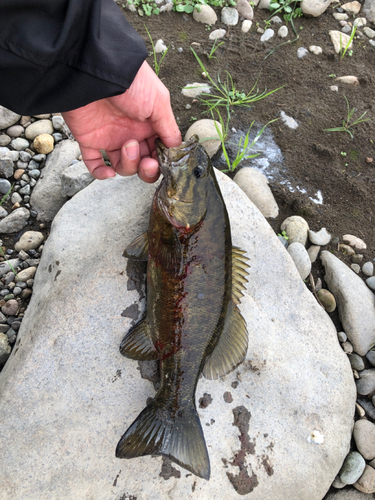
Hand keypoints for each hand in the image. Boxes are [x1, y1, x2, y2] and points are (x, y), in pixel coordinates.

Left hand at [62, 61, 180, 182]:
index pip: (158, 152)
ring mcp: (111, 137)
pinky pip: (95, 165)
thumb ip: (168, 128)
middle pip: (143, 163)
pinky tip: (107, 172)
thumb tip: (176, 148)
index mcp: (149, 124)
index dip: (161, 161)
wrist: (96, 71)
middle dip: (147, 169)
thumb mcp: (159, 102)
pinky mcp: (90, 140)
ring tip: (127, 147)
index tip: (163, 161)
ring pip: (123, 167)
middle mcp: (131, 132)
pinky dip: (101, 173)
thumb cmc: (131, 82)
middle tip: (147, 163)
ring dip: (128, 165)